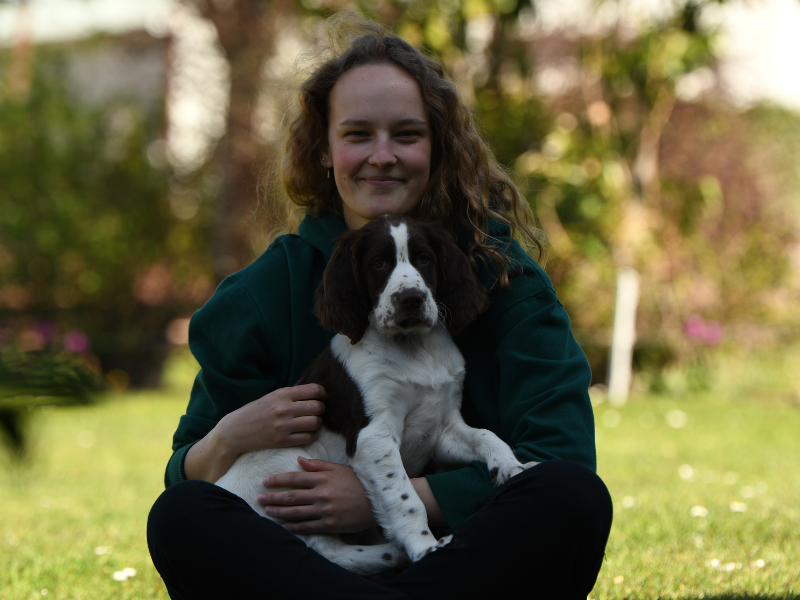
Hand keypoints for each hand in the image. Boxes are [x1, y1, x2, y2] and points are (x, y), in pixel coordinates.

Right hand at [217, 384, 326, 455]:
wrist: (234, 431)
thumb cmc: (255, 412)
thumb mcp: (272, 396)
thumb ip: (292, 394)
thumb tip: (316, 393)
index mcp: (282, 394)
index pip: (314, 390)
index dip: (323, 394)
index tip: (323, 398)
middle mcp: (284, 408)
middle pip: (318, 407)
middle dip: (322, 409)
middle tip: (317, 412)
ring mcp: (283, 425)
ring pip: (315, 423)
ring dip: (317, 423)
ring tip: (312, 423)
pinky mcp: (282, 441)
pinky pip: (308, 438)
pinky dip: (312, 435)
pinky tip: (307, 433)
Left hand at [257, 457, 376, 533]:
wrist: (376, 502)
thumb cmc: (357, 483)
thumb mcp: (339, 469)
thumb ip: (318, 465)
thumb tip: (299, 460)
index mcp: (323, 479)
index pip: (295, 478)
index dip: (278, 480)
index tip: (265, 481)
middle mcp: (321, 494)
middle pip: (291, 496)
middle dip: (273, 497)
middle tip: (259, 498)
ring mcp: (324, 511)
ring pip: (295, 513)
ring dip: (279, 512)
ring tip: (267, 510)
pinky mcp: (329, 525)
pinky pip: (307, 526)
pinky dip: (293, 526)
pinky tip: (283, 525)